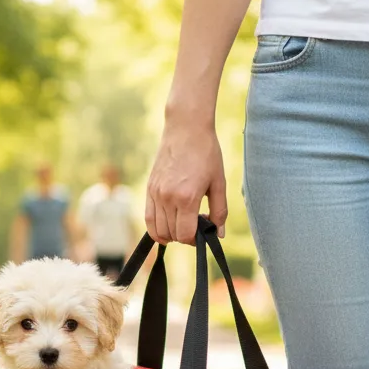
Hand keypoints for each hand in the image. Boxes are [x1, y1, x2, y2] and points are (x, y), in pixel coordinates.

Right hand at [145, 117, 226, 244]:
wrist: (185, 129)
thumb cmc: (206, 153)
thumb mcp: (219, 182)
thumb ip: (219, 211)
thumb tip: (218, 234)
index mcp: (187, 198)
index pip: (185, 235)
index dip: (195, 240)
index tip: (202, 233)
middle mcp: (168, 198)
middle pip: (172, 235)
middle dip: (184, 236)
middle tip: (196, 225)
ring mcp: (156, 194)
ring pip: (158, 230)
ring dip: (171, 234)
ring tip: (182, 224)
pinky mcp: (149, 189)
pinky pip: (148, 219)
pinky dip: (156, 229)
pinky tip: (166, 228)